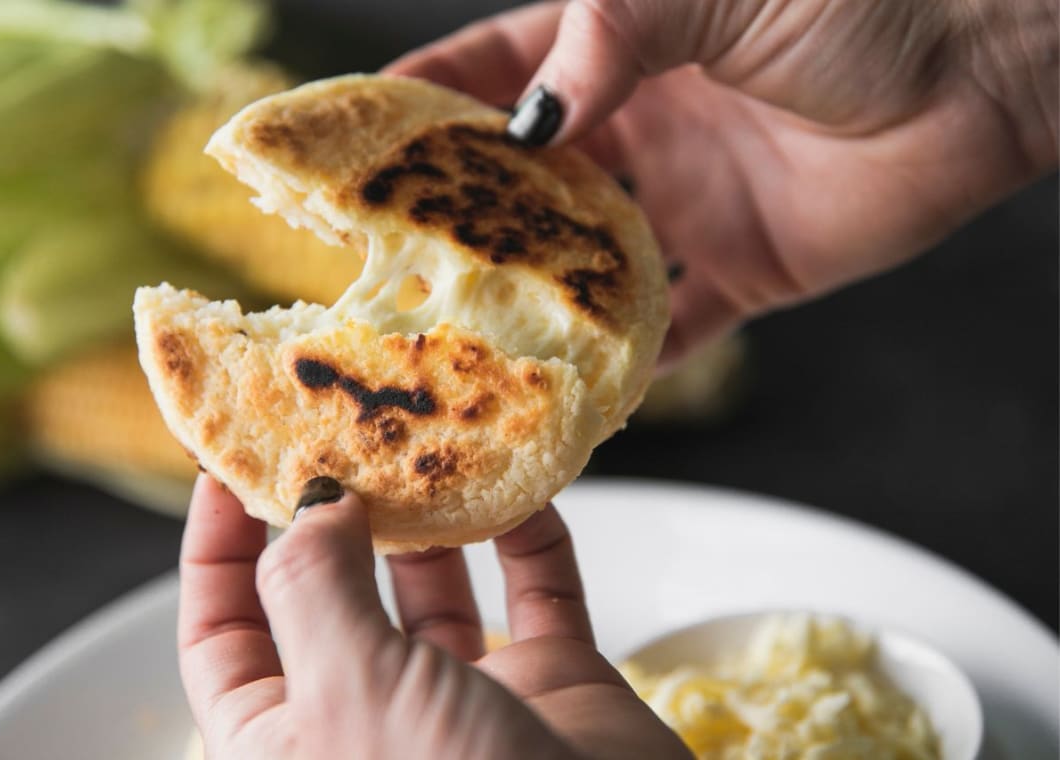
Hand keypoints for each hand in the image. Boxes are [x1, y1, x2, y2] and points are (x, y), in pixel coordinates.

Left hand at [179, 475, 691, 758]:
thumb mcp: (346, 692)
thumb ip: (313, 585)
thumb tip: (308, 504)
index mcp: (288, 742)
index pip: (223, 635)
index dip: (217, 548)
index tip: (232, 463)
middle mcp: (371, 716)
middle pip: (334, 592)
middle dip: (334, 511)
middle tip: (343, 426)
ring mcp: (465, 701)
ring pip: (436, 585)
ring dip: (433, 516)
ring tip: (425, 443)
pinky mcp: (551, 687)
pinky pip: (538, 590)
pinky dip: (529, 535)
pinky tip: (522, 482)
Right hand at [386, 0, 1057, 362]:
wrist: (984, 63)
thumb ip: (610, 36)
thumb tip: (527, 113)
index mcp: (623, 45)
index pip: (496, 72)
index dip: (422, 102)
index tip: (353, 140)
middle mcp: (643, 128)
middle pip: (526, 181)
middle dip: (458, 216)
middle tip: (386, 260)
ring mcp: (685, 204)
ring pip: (583, 265)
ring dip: (530, 300)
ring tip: (459, 339)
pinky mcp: (741, 270)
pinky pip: (669, 330)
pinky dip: (625, 364)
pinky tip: (569, 392)